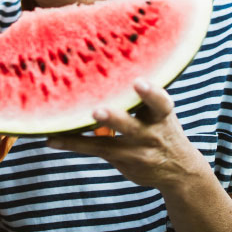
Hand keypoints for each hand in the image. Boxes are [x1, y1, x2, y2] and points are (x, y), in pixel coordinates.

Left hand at [47, 80, 209, 192]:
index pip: (160, 103)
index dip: (150, 93)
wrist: (179, 171)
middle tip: (97, 111)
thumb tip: (113, 60)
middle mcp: (150, 134)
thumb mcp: (162, 111)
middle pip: (131, 126)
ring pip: (109, 145)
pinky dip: (72, 144)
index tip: (138, 83)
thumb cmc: (163, 128)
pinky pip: (94, 151)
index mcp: (162, 115)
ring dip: (82, 139)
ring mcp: (136, 151)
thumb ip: (143, 96)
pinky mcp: (122, 161)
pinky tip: (51, 139)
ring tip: (58, 134)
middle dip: (115, 119)